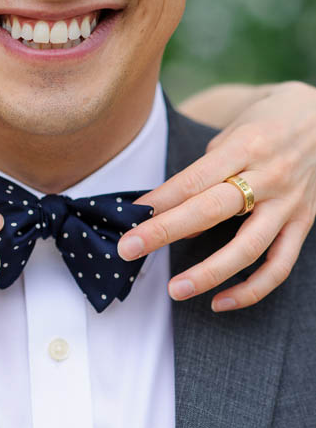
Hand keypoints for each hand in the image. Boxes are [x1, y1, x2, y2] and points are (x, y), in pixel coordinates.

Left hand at [118, 81, 315, 310]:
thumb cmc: (264, 126)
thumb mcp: (228, 138)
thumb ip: (201, 177)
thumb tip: (172, 220)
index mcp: (245, 147)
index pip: (193, 180)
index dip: (160, 201)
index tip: (130, 217)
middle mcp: (269, 176)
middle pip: (212, 210)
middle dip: (166, 231)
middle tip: (128, 249)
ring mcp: (289, 203)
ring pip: (249, 247)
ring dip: (209, 273)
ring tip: (175, 289)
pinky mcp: (305, 223)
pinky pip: (279, 265)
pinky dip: (251, 289)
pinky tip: (219, 301)